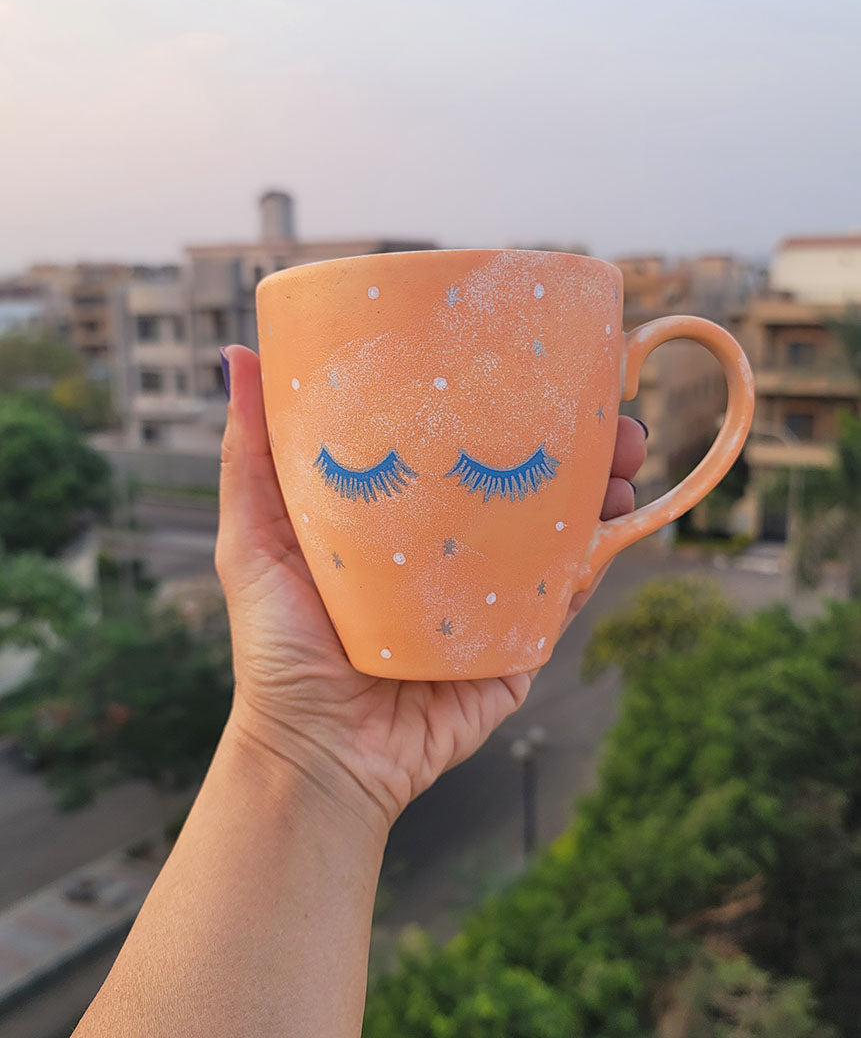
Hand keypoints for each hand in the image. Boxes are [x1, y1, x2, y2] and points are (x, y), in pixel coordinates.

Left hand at [216, 346, 645, 831]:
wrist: (318, 754)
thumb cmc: (278, 648)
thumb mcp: (254, 541)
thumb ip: (252, 457)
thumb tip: (238, 356)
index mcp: (399, 519)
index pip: (458, 447)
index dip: (500, 403)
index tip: (534, 360)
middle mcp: (450, 551)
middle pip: (523, 483)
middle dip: (575, 444)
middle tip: (610, 415)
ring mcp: (488, 599)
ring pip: (559, 534)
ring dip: (601, 492)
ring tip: (626, 461)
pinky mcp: (515, 647)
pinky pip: (563, 599)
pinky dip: (596, 561)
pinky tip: (620, 523)